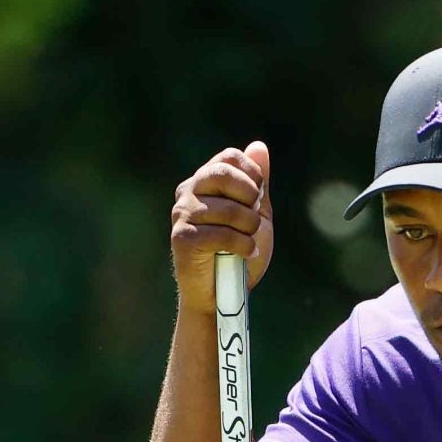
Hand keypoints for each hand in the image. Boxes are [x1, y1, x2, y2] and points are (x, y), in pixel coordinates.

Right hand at [170, 141, 273, 312]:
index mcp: (203, 182)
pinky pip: (222, 233)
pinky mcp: (183, 239)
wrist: (221, 295)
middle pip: (224, 174)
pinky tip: (244, 254)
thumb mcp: (255, 214)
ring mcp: (182, 215)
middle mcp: (188, 193)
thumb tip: (259, 146)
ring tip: (249, 243)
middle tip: (253, 222)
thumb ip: (256, 183)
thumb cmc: (237, 254)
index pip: (229, 158)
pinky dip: (243, 246)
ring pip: (228, 208)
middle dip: (250, 198)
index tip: (258, 199)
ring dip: (249, 229)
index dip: (252, 175)